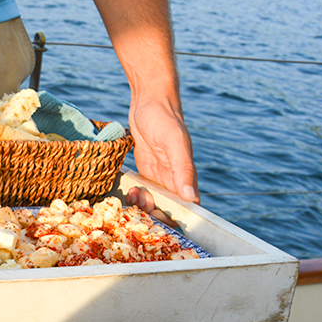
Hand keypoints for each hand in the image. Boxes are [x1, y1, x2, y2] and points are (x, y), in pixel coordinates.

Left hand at [126, 95, 197, 225]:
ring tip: (134, 194)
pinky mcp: (147, 171)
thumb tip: (191, 197)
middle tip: (140, 201)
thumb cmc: (164, 118)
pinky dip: (136, 196)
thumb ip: (183, 169)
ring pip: (154, 202)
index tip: (158, 217)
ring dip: (142, 205)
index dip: (175, 218)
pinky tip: (130, 190)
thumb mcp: (173, 141)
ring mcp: (160, 177)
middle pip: (168, 209)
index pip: (188, 208)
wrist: (148, 102)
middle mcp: (175, 180)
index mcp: (186, 176)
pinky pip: (143, 191)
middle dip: (154, 212)